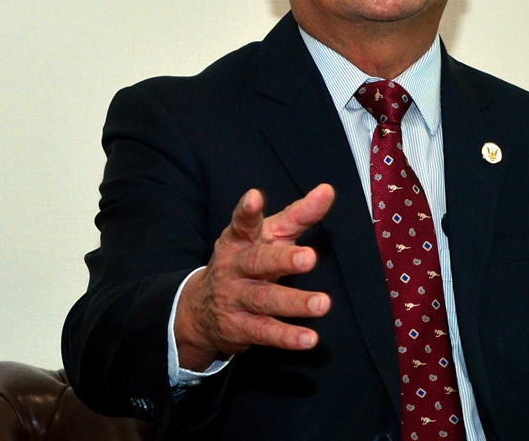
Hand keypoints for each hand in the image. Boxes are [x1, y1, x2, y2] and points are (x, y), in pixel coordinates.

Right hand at [174, 183, 333, 370]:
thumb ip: (298, 214)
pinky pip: (265, 332)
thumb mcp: (267, 235)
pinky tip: (309, 338)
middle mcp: (235, 266)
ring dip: (294, 302)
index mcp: (240, 240)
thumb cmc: (248, 260)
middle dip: (283, 259)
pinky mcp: (240, 327)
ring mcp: (235, 297)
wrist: (201, 310)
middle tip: (309, 257)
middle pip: (258, 261)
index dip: (248, 211)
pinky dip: (287, 337)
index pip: (243, 223)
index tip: (255, 197)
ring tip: (322, 304)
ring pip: (264, 299)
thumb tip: (327, 190)